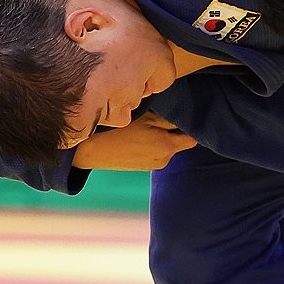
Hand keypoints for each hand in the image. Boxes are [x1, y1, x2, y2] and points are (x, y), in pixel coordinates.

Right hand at [71, 111, 196, 170]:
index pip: (193, 138)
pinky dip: (152, 144)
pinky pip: (155, 153)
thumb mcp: (146, 117)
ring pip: (167, 147)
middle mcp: (164, 159)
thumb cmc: (117, 130)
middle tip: (161, 116)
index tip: (185, 115)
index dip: (191, 126)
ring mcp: (153, 165)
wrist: (91, 150)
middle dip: (174, 130)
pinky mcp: (143, 167)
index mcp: (168, 146)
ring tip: (146, 125)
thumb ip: (169, 119)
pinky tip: (138, 136)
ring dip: (162, 137)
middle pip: (179, 142)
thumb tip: (186, 117)